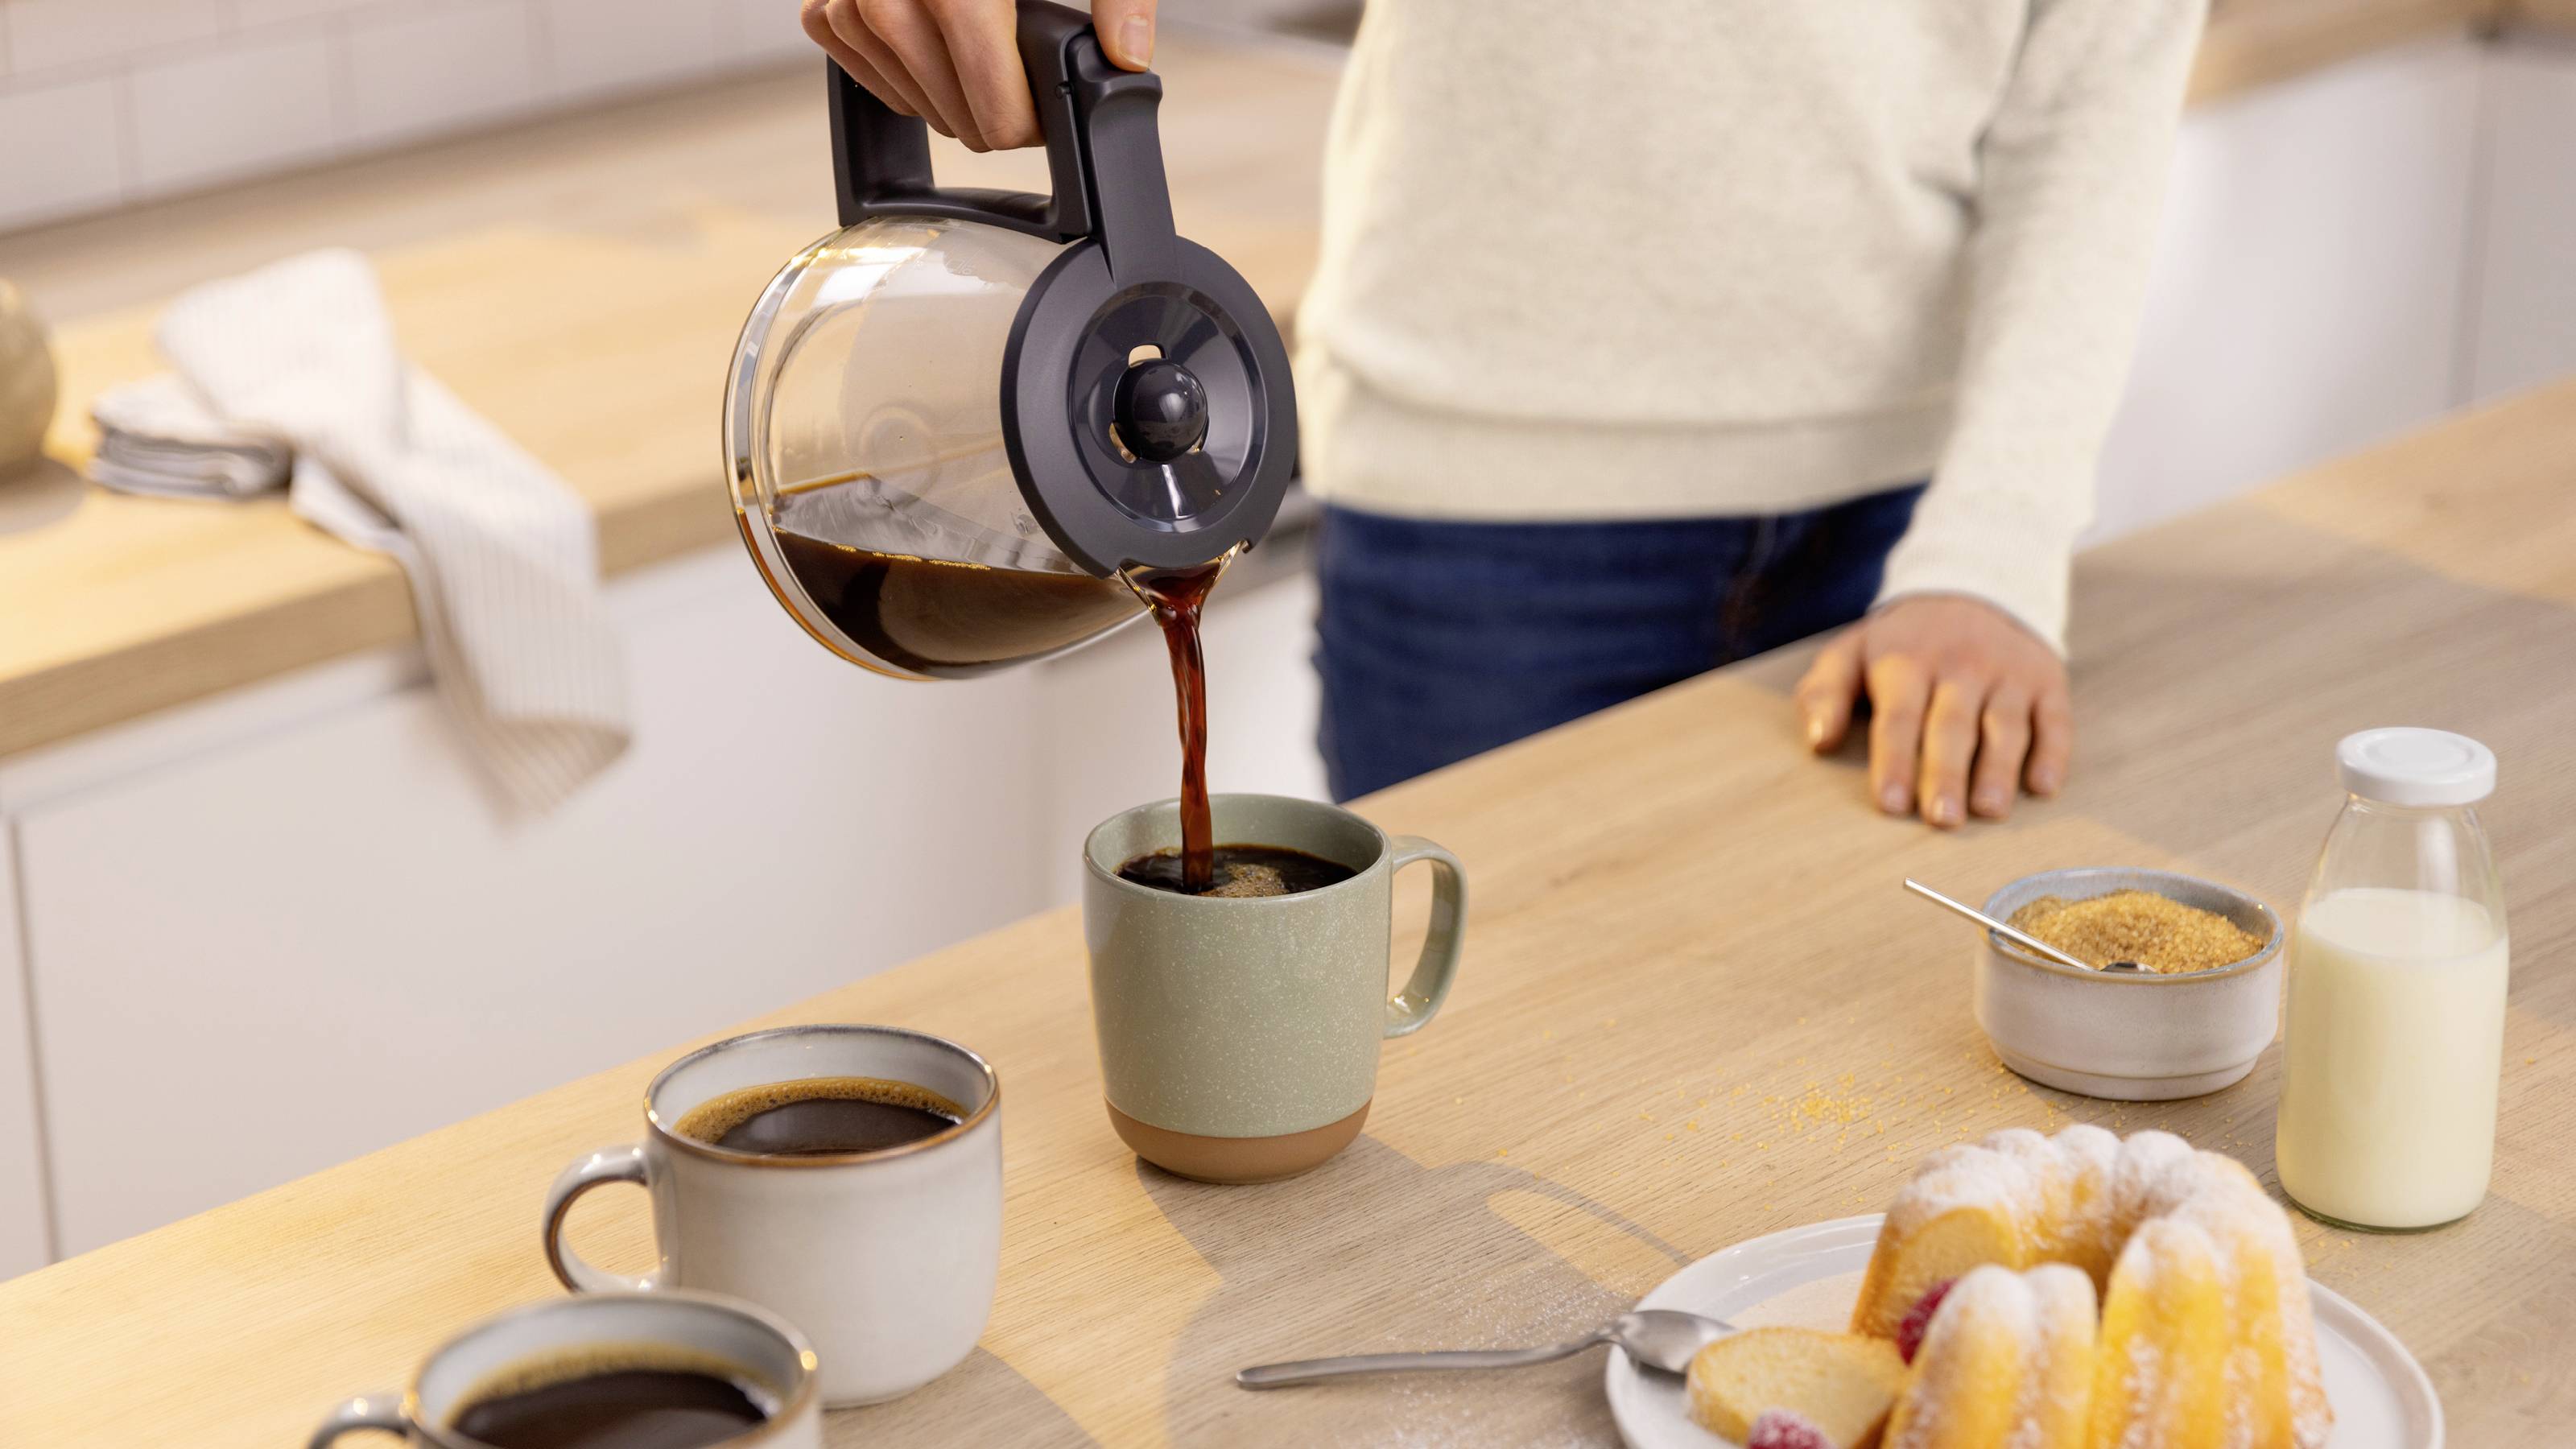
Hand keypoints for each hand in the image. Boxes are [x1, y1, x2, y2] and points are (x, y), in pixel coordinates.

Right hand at [802, 0, 1158, 150]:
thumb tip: (1127, 57)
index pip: (994, 109)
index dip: (1029, 123)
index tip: (1044, 111)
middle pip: (953, 115)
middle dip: (992, 112)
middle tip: (1020, 87)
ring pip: (908, 101)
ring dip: (948, 101)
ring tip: (981, 69)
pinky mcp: (823, 1)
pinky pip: (863, 72)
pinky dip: (899, 76)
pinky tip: (931, 53)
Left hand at [1792, 595, 2071, 827]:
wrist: (1973, 591)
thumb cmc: (1901, 645)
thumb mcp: (1851, 653)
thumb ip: (1824, 693)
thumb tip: (1818, 740)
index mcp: (1906, 660)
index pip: (1899, 716)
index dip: (1895, 760)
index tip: (1891, 803)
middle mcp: (1961, 665)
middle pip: (1953, 726)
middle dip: (1946, 774)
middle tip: (1943, 820)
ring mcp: (2008, 673)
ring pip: (2005, 725)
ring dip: (1999, 770)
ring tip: (1989, 811)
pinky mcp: (2047, 681)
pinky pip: (2054, 719)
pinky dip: (2053, 752)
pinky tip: (2044, 786)